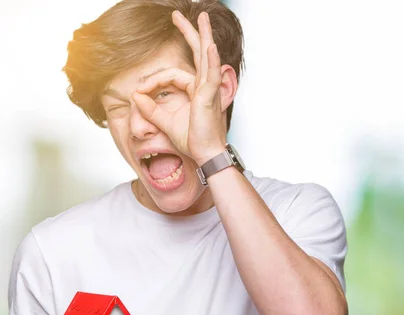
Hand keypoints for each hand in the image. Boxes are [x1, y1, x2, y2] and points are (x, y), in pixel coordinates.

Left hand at [132, 11, 225, 164]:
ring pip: (206, 57)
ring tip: (203, 18)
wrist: (204, 154)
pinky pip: (210, 75)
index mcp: (195, 91)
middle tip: (179, 15)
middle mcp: (203, 86)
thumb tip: (135, 95)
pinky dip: (211, 59)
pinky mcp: (209, 97)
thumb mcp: (165, 122)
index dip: (153, 80)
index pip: (172, 75)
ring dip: (204, 36)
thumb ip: (150, 109)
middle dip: (190, 32)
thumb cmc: (191, 140)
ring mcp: (208, 90)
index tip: (140, 92)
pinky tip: (210, 46)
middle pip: (198, 53)